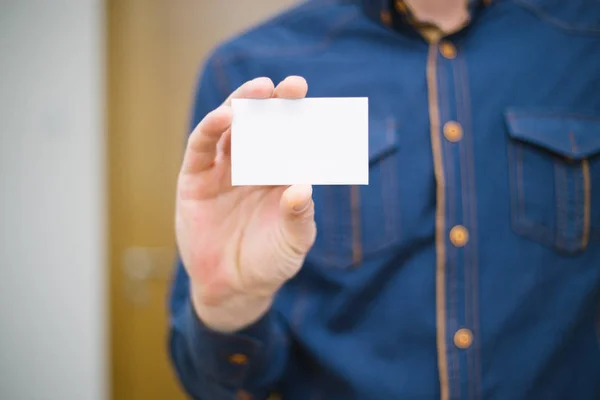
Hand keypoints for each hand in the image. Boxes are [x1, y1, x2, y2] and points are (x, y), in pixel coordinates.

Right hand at [175, 76, 315, 331]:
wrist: (231, 288)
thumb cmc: (269, 262)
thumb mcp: (292, 242)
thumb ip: (299, 216)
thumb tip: (302, 187)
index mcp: (280, 174)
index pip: (291, 138)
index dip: (302, 118)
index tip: (317, 104)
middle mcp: (253, 166)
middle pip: (263, 125)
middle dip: (277, 104)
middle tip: (293, 87)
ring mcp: (223, 169)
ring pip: (232, 127)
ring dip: (244, 106)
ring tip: (260, 91)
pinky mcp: (196, 177)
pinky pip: (202, 146)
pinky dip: (211, 128)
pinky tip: (226, 116)